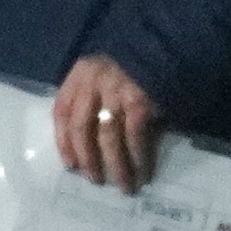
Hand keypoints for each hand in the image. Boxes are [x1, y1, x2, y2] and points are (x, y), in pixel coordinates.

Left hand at [53, 56, 161, 190]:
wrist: (169, 45)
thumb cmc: (135, 65)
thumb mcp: (105, 74)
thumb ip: (95, 100)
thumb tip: (95, 146)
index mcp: (80, 75)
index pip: (61, 112)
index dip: (63, 142)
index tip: (70, 166)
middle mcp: (93, 82)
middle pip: (82, 128)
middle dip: (88, 159)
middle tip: (95, 181)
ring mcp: (117, 91)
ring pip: (108, 137)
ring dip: (116, 165)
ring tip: (124, 185)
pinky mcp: (140, 101)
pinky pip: (135, 136)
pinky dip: (138, 157)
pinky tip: (143, 172)